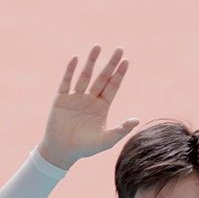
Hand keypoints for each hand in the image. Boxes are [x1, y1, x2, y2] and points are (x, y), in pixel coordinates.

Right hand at [37, 46, 139, 169]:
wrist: (62, 151)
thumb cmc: (86, 147)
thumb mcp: (107, 140)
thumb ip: (121, 129)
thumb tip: (137, 120)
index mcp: (102, 107)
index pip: (113, 86)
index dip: (119, 74)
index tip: (126, 61)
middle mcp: (90, 99)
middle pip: (102, 77)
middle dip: (110, 63)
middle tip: (119, 49)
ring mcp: (75, 97)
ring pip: (85, 75)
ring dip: (91, 61)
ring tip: (98, 46)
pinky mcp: (61, 99)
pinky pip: (66, 82)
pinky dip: (70, 70)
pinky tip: (75, 58)